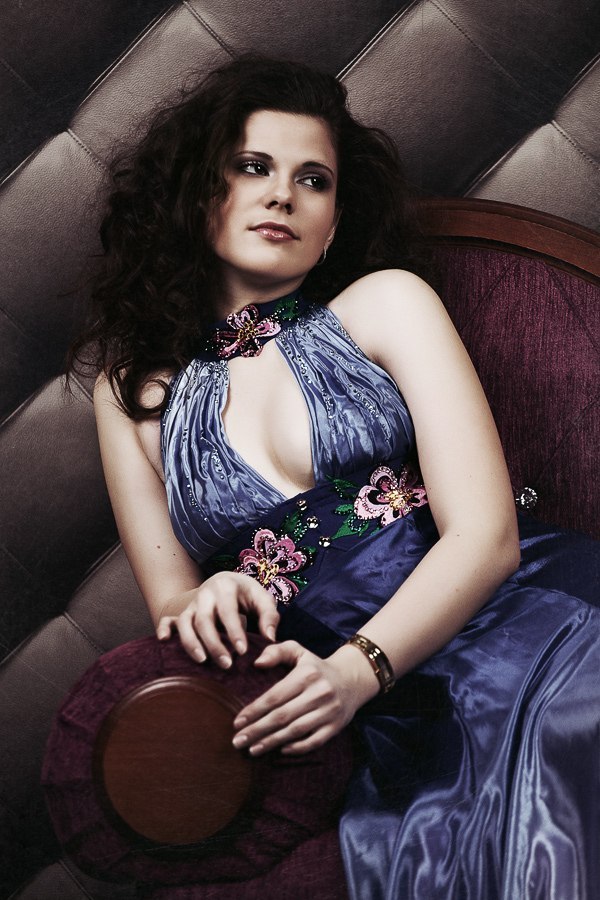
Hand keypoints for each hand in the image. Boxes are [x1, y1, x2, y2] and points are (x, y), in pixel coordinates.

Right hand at [156, 571, 278, 667]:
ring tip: (202, 662)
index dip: (234, 631)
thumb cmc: (248, 595)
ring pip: (184, 623)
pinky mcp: (183, 613)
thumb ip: (269, 616)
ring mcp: (192, 604)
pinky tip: (164, 642)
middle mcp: (205, 594)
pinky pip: (168, 620)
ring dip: (191, 643)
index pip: (228, 611)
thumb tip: (270, 638)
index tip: (243, 651)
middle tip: (227, 665)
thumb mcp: (263, 599)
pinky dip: (163, 629)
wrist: (228, 582)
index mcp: (226, 586)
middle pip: (204, 620)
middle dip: (214, 644)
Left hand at [231, 640, 378, 755]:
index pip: (275, 695)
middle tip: (238, 741)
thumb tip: (257, 663)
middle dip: (257, 730)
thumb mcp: (298, 651)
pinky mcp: (336, 726)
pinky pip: (314, 741)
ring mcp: (329, 711)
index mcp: (306, 674)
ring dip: (271, 742)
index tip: (237, 722)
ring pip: (295, 731)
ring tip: (252, 750)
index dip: (254, 710)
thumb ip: (276, 651)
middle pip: (282, 716)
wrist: (352, 679)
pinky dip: (296, 748)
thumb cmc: (316, 667)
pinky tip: (279, 751)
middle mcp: (319, 693)